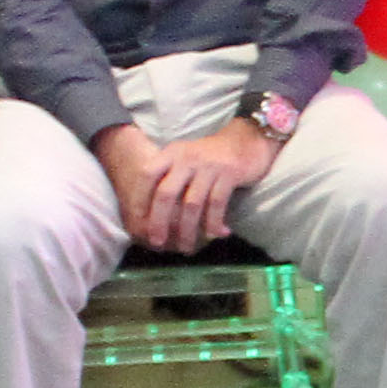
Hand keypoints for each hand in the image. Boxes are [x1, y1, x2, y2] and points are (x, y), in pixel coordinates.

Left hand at [99, 119, 274, 258]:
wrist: (248, 140)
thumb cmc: (212, 156)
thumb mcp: (186, 157)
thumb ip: (169, 177)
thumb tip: (150, 212)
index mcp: (172, 153)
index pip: (147, 174)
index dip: (140, 198)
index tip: (138, 220)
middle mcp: (187, 158)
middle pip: (166, 193)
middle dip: (159, 221)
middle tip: (157, 242)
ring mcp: (209, 166)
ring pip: (192, 204)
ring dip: (187, 230)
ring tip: (186, 248)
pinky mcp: (229, 173)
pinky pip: (216, 204)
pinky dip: (213, 222)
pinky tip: (212, 235)